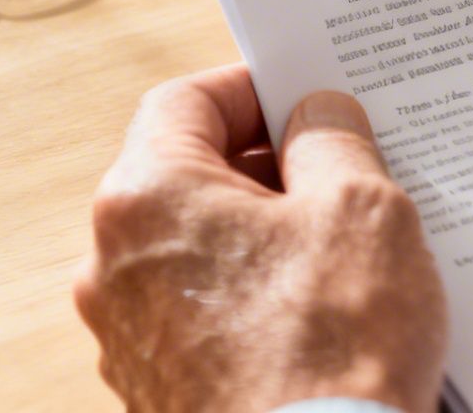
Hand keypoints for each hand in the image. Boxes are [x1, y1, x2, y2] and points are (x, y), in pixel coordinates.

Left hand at [74, 64, 446, 412]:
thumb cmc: (329, 353)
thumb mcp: (361, 207)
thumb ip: (332, 138)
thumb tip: (316, 117)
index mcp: (146, 197)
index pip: (185, 100)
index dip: (252, 89)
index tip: (303, 97)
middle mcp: (111, 264)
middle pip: (185, 175)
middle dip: (264, 166)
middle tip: (341, 172)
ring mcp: (127, 335)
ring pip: (194, 248)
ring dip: (260, 234)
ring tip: (340, 249)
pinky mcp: (156, 388)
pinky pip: (201, 312)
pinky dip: (251, 297)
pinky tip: (317, 312)